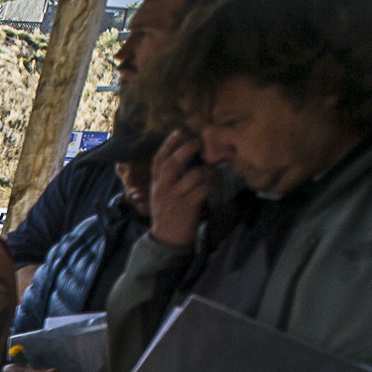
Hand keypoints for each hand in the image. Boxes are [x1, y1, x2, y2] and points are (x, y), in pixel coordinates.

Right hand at [149, 128, 213, 248]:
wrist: (166, 240)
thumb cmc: (168, 214)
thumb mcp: (161, 195)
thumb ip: (170, 179)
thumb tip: (189, 160)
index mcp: (156, 183)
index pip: (158, 160)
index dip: (169, 144)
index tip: (180, 131)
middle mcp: (163, 188)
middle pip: (172, 164)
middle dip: (187, 149)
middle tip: (200, 141)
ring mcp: (174, 198)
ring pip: (192, 176)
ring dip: (206, 170)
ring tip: (213, 170)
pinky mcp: (186, 207)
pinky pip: (203, 190)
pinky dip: (212, 186)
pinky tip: (216, 187)